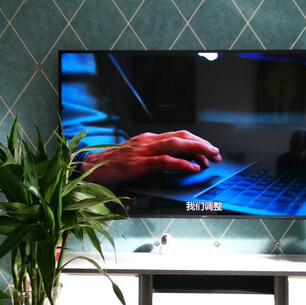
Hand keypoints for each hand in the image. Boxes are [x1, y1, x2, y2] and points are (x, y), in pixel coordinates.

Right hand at [81, 130, 221, 184]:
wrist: (88, 169)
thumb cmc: (111, 165)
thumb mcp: (135, 158)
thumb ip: (152, 157)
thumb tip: (175, 163)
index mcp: (148, 139)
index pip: (178, 136)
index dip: (196, 142)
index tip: (208, 151)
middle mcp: (147, 141)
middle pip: (181, 136)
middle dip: (202, 143)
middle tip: (217, 153)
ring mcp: (143, 151)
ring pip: (176, 144)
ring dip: (197, 149)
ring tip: (211, 157)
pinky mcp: (138, 163)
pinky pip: (164, 161)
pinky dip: (181, 163)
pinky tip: (193, 168)